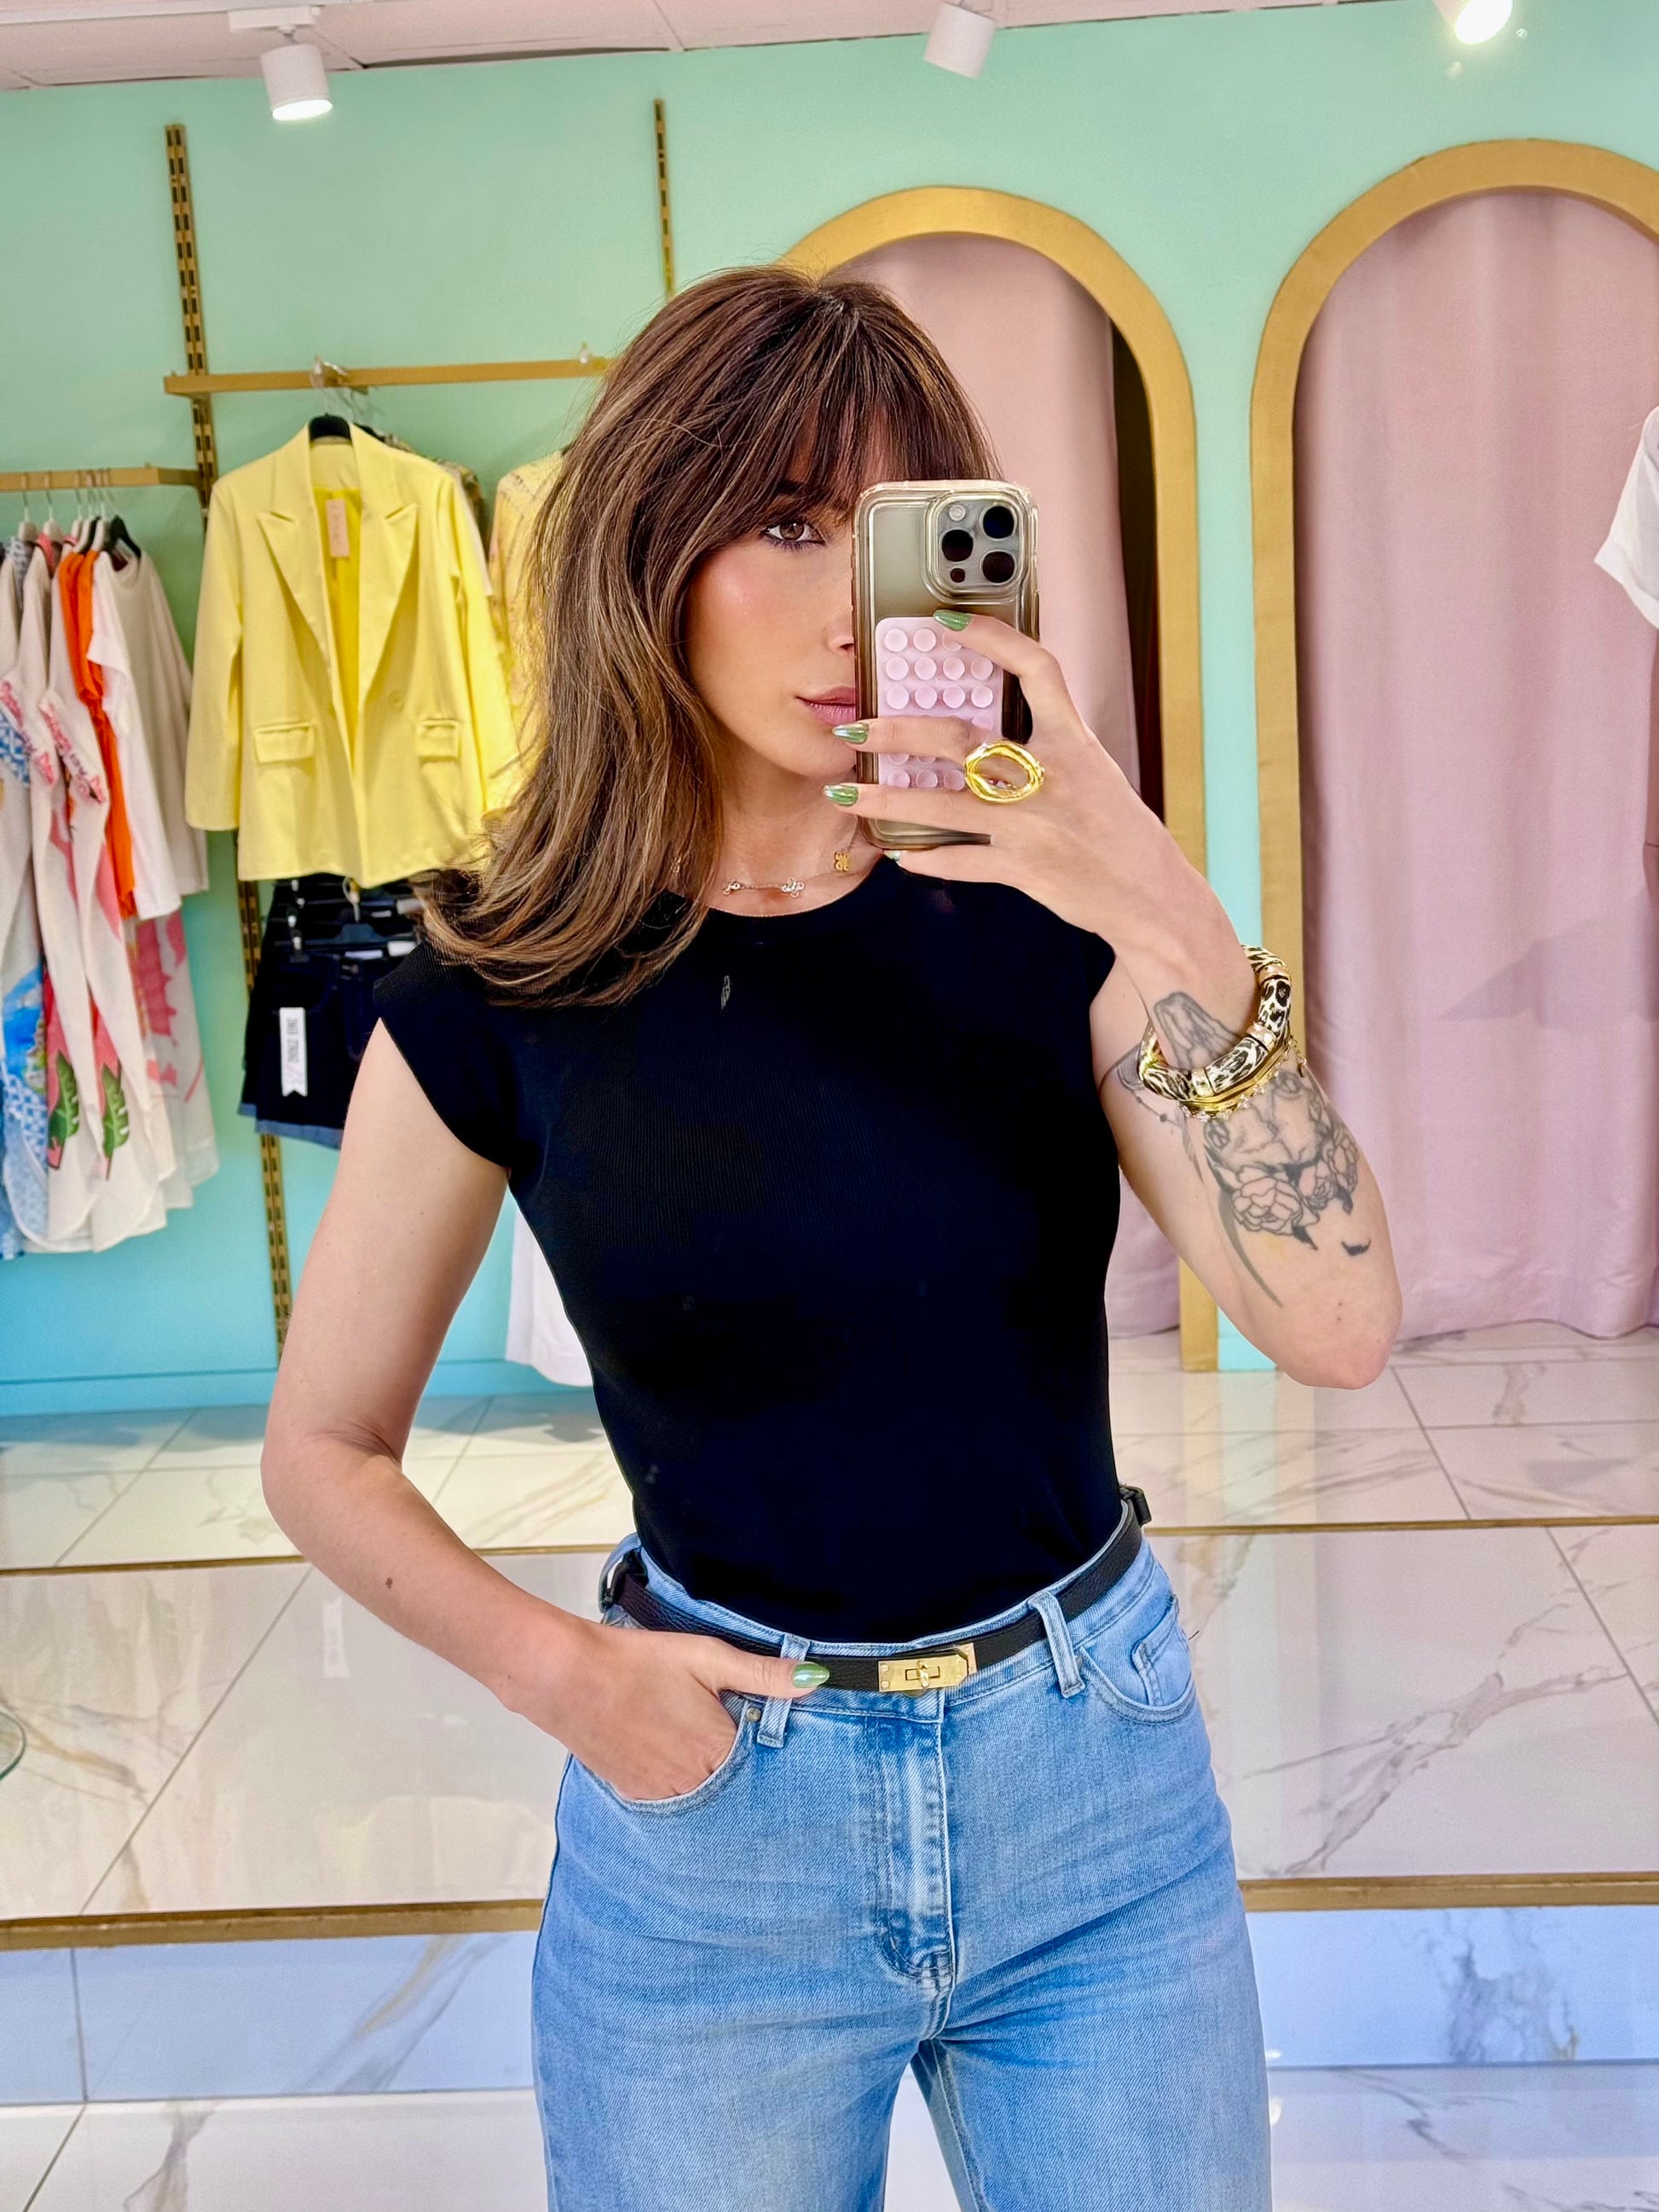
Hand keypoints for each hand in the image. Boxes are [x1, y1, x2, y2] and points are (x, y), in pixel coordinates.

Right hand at [504, 1611, 823, 1802]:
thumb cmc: (637, 1663)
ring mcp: (661, 1795)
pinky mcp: (634, 1794)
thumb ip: (765, 1673)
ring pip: (705, 1800)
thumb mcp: (708, 1658)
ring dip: (715, 1783)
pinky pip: (672, 1802)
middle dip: (748, 1775)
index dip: (776, 1756)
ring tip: (709, 1751)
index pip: (767, 1769)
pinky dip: (683, 1786)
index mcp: (717, 1751)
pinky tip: (677, 1759)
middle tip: (747, 1750)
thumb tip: (817, 1679)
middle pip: (737, 1790)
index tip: (782, 1746)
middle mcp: (693, 1784)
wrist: (567, 1678)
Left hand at [826, 610, 1182, 944]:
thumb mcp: (1095, 775)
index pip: (1036, 669)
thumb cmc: (1121, 833)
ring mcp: (1035, 826)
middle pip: (959, 739)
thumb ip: (1049, 749)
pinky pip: (963, 862)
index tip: (947, 620)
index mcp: (1074, 743)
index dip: (992, 638)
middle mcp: (1051, 778)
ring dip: (887, 801)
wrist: (1154, 898)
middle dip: (897, 732)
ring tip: (846, 795)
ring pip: (943, 806)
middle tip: (855, 729)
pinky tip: (900, 856)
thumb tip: (990, 731)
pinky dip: (929, 860)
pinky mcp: (1026, 871)